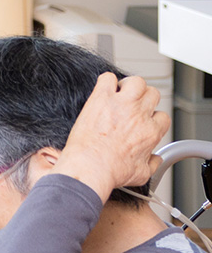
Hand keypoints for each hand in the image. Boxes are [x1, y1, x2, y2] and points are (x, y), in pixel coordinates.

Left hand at [54, 73, 170, 200]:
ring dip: (129, 85)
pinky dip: (106, 81)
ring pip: (136, 81)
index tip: (141, 121)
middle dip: (143, 99)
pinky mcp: (101, 98)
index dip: (151, 118)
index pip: (162, 116)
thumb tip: (155, 160)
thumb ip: (152, 164)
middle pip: (152, 94)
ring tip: (119, 94)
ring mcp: (121, 104)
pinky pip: (108, 78)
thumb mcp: (141, 174)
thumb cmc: (111, 171)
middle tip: (130, 106)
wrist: (90, 166)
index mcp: (150, 132)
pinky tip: (102, 91)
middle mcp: (139, 115)